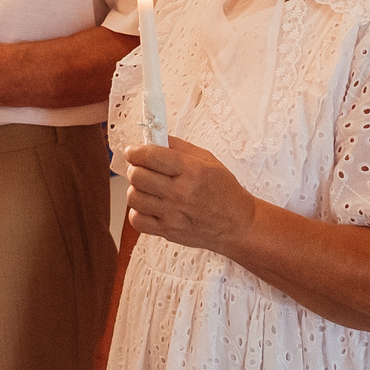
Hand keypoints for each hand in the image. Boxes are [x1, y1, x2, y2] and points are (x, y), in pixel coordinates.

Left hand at [125, 137, 256, 254]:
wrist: (237, 224)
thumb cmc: (224, 191)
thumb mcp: (208, 161)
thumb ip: (180, 147)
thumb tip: (155, 138)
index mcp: (191, 171)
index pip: (151, 156)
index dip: (136, 151)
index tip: (132, 151)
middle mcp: (180, 193)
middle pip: (138, 175)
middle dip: (136, 168)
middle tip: (142, 168)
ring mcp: (173, 214)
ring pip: (134, 197)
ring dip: (136, 189)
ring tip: (147, 188)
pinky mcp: (168, 231)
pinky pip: (136, 220)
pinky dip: (137, 212)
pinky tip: (148, 206)